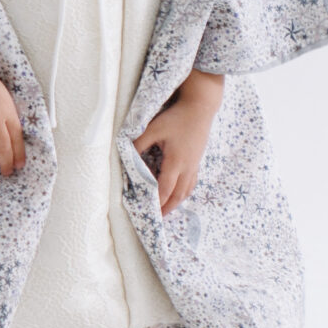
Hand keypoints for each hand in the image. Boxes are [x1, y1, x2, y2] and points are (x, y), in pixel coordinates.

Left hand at [135, 69, 223, 215]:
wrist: (201, 107)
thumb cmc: (177, 117)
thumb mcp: (153, 128)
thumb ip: (139, 143)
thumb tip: (126, 156)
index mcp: (176, 161)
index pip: (165, 188)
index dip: (157, 202)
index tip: (149, 212)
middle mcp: (187, 167)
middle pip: (178, 195)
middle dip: (167, 208)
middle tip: (157, 219)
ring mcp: (194, 165)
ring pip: (186, 191)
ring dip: (176, 202)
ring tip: (167, 210)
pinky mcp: (197, 161)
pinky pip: (192, 183)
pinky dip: (184, 192)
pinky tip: (179, 193)